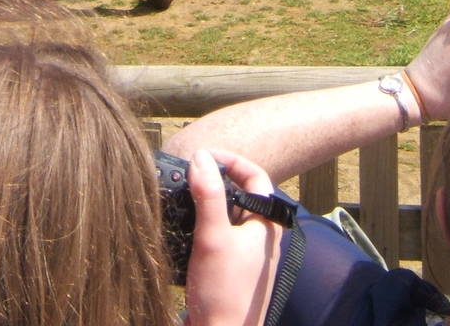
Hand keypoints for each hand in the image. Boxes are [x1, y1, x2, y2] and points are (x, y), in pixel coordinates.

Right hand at [184, 149, 281, 325]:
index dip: (232, 161)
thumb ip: (209, 195)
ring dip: (208, 203)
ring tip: (183, 197)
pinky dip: (205, 225)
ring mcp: (247, 254)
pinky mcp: (233, 269)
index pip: (256, 176)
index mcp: (266, 224)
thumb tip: (201, 157)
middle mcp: (261, 237)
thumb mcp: (213, 237)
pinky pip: (221, 236)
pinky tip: (185, 228)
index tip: (204, 157)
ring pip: (229, 215)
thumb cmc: (224, 292)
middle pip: (242, 194)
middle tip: (190, 174)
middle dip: (216, 180)